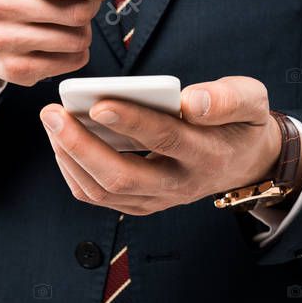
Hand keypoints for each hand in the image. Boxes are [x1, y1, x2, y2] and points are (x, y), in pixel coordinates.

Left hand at [39, 76, 288, 215]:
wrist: (243, 160)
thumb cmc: (240, 121)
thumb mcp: (250, 100)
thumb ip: (226, 99)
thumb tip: (189, 101)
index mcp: (207, 155)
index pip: (165, 139)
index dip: (131, 122)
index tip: (98, 104)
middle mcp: (179, 185)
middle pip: (122, 177)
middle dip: (80, 145)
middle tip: (51, 112)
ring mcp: (157, 200)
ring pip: (103, 191)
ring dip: (70, 157)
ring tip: (51, 120)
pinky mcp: (140, 203)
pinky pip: (97, 195)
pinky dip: (73, 170)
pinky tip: (60, 140)